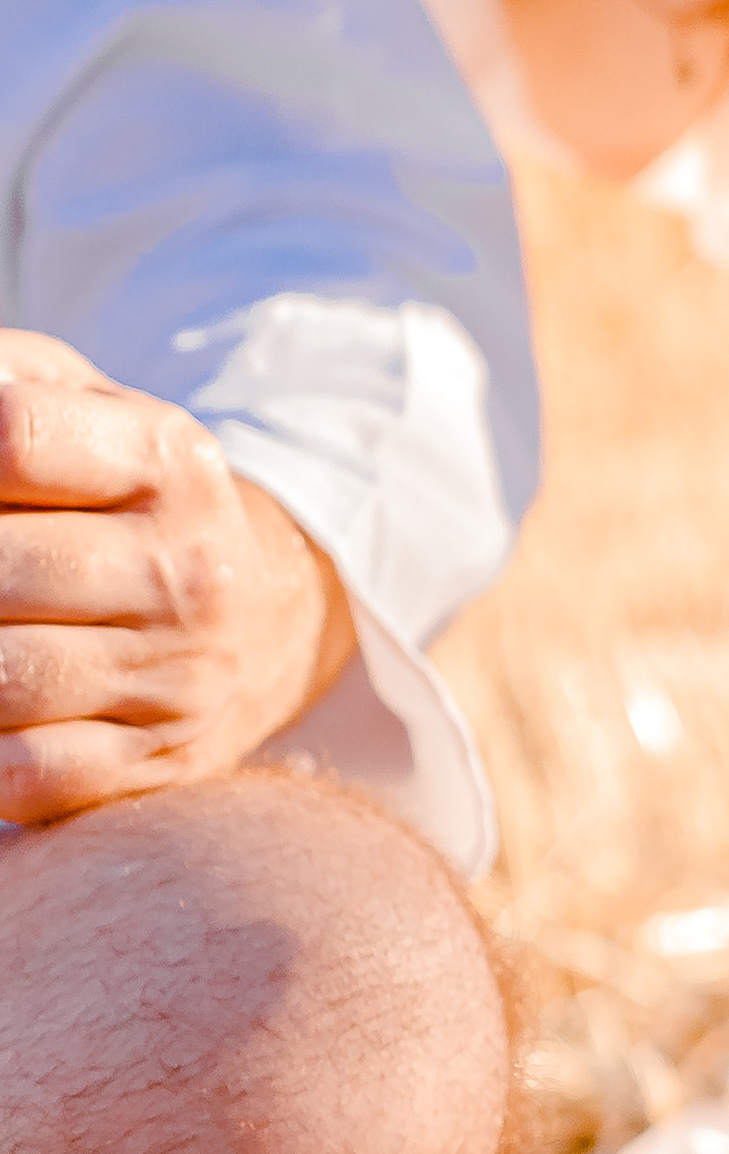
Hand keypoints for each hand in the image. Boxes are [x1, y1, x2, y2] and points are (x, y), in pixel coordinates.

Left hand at [0, 333, 356, 819]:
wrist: (276, 614)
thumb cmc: (134, 502)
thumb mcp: (91, 409)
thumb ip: (5, 378)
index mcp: (168, 459)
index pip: (13, 438)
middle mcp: (189, 568)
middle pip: (1, 571)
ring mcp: (180, 675)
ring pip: (6, 682)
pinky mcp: (160, 760)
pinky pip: (29, 775)